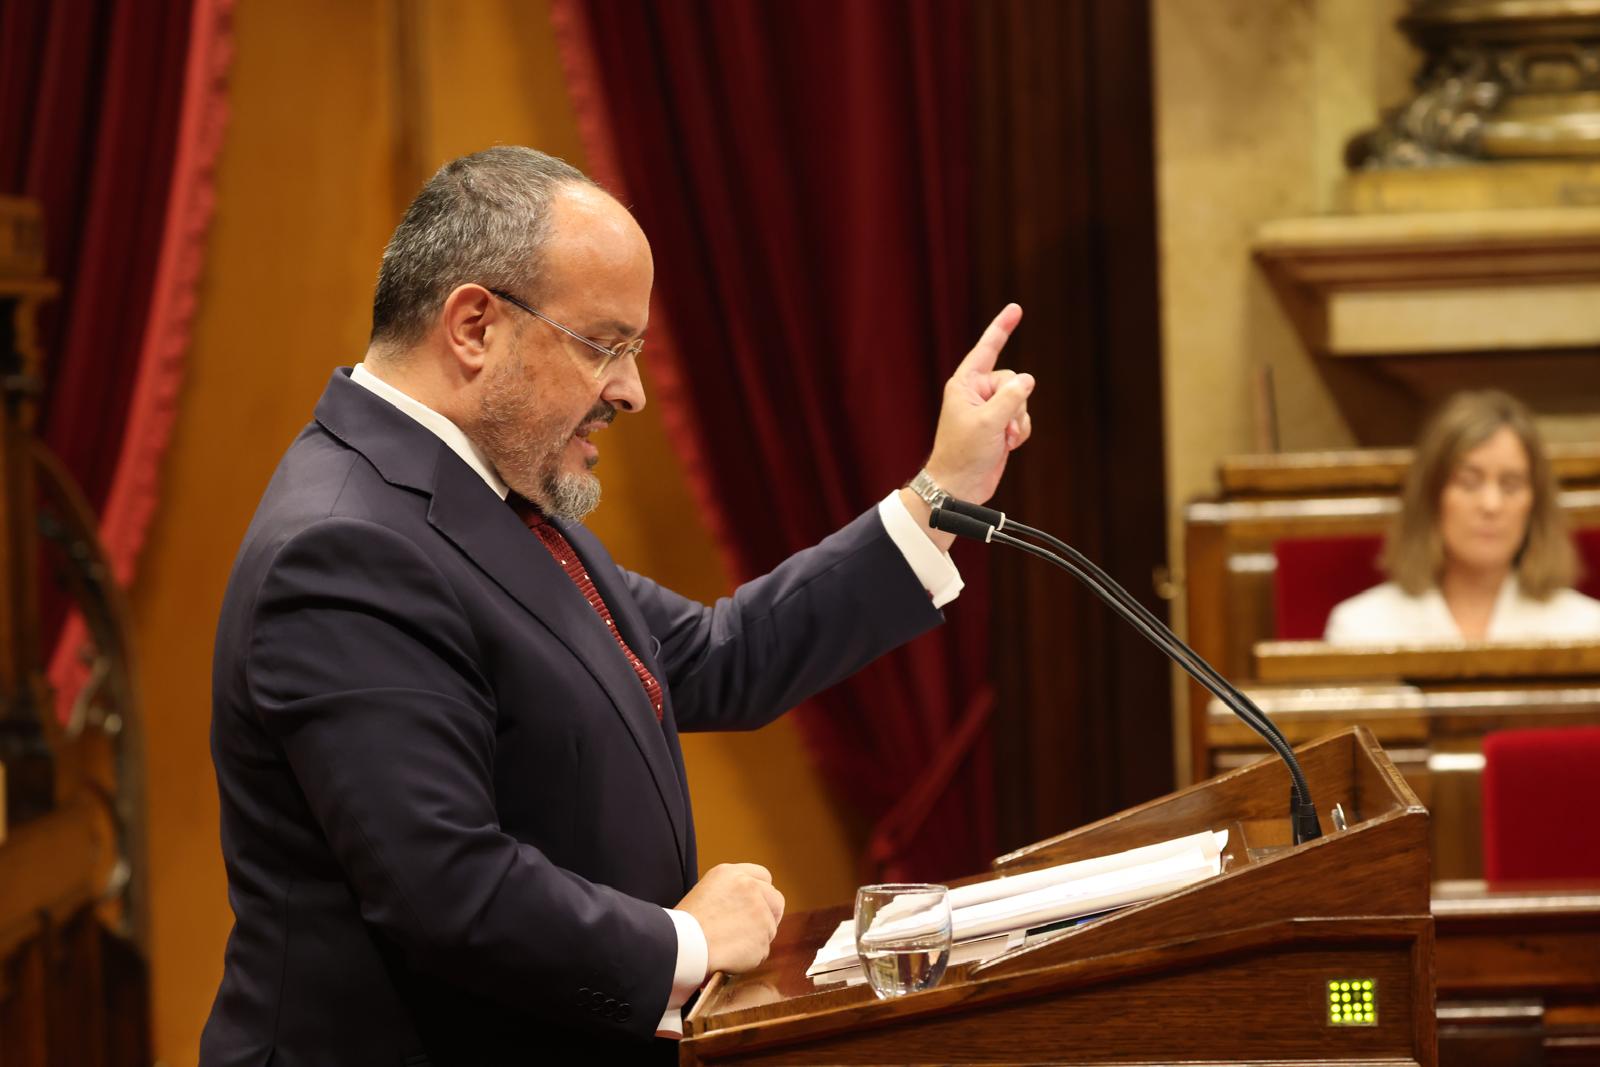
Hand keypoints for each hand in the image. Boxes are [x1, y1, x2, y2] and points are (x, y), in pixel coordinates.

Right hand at [676, 863, 785, 974]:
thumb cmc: (685, 926)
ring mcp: (760, 912)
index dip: (762, 893)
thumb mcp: (706, 892)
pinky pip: (763, 950)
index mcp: (732, 874)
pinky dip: (751, 957)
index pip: (764, 876)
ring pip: (770, 928)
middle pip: (776, 899)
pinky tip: (731, 957)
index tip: (758, 905)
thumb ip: (731, 892)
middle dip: (769, 914)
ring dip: (756, 939)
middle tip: (754, 930)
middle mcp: (750, 887)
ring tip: (730, 946)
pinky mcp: (763, 937)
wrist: (681, 946)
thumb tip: (745, 905)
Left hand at [925, 303, 1031, 502]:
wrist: (959, 487)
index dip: (1001, 329)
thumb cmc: (964, 454)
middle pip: (1013, 380)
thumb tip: (1027, 380)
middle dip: (1015, 403)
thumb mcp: (988, 422)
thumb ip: (1011, 397)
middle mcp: (977, 393)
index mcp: (965, 385)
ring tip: (1002, 439)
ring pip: (1021, 400)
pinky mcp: (999, 425)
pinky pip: (1022, 417)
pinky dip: (1020, 431)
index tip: (1016, 308)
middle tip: (1001, 426)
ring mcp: (990, 409)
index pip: (986, 350)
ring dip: (1018, 421)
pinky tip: (1007, 445)